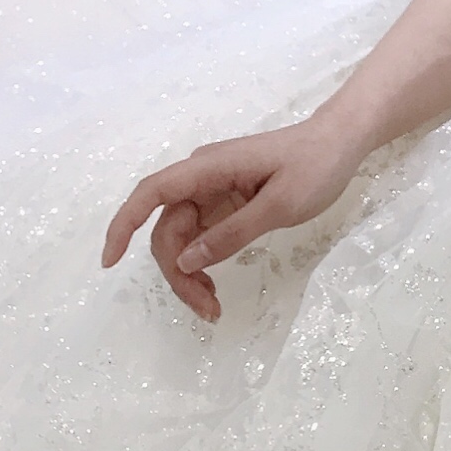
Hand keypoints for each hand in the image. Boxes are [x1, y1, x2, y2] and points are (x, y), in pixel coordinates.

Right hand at [100, 120, 363, 320]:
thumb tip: (186, 261)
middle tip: (206, 310)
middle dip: (176, 272)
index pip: (152, 193)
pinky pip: (203, 235)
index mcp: (210, 168)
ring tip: (212, 308)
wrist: (342, 140)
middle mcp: (203, 177)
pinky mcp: (227, 202)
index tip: (109, 262)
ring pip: (183, 237)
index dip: (124, 225)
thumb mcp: (279, 205)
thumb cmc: (316, 165)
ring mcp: (214, 190)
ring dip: (189, 274)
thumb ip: (232, 233)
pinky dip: (204, 263)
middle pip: (168, 229)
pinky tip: (214, 288)